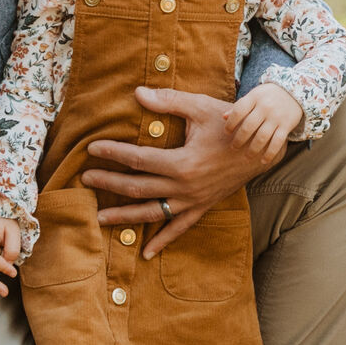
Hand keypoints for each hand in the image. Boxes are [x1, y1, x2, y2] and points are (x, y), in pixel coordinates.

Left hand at [79, 86, 272, 258]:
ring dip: (124, 216)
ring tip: (99, 218)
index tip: (93, 148)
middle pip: (138, 187)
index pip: (138, 159)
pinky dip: (162, 241)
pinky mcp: (201, 207)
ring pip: (152, 213)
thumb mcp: (201, 107)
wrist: (260, 148)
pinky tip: (145, 252)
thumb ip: (169, 101)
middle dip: (109, 183)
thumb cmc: (230, 124)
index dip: (114, 153)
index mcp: (182, 162)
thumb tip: (137, 92)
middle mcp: (185, 186)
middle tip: (85, 180)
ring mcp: (192, 200)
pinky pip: (179, 228)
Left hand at [222, 83, 302, 159]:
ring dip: (253, 150)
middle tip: (233, 148)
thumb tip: (223, 117)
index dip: (231, 123)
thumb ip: (240, 106)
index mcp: (255, 97)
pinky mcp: (286, 125)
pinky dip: (270, 153)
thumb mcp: (254, 96)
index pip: (239, 111)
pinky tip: (263, 161)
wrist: (295, 92)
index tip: (227, 132)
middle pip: (248, 126)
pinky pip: (277, 142)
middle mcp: (265, 107)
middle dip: (239, 139)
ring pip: (262, 137)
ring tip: (246, 157)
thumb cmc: (268, 96)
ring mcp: (276, 117)